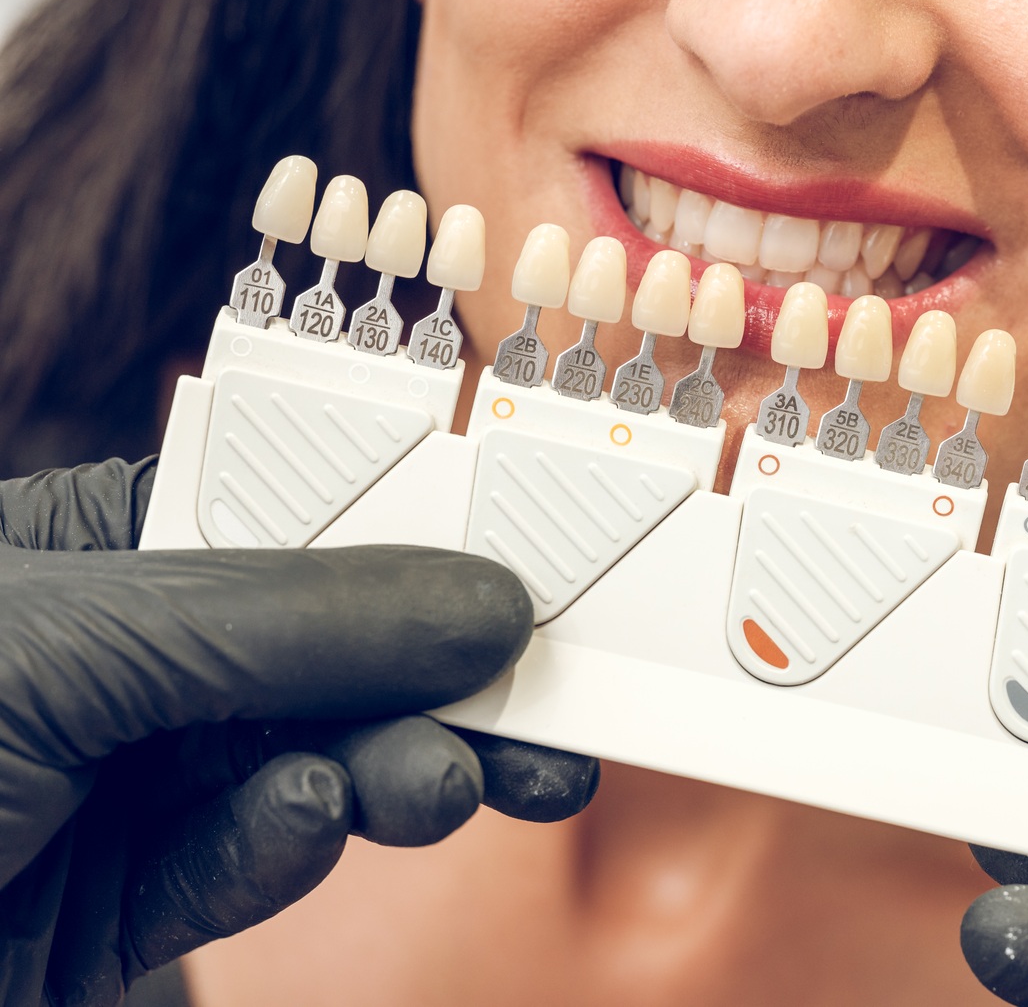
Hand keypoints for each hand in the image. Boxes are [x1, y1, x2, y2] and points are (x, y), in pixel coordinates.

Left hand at [0, 459, 600, 1006]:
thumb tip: (487, 604)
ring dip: (394, 770)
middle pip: (336, 650)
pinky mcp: (125, 907)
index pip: (294, 509)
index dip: (421, 524)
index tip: (541, 550)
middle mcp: (130, 660)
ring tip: (449, 782)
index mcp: (98, 545)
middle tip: (559, 705)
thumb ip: (286, 621)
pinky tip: (307, 823)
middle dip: (446, 675)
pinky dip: (288, 847)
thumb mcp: (78, 647)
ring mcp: (128, 786)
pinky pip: (250, 864)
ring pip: (317, 761)